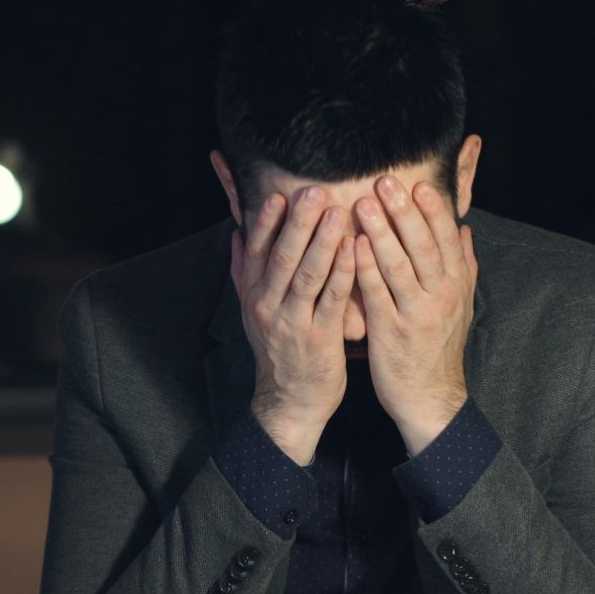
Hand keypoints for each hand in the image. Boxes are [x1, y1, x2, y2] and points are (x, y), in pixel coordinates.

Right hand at [233, 187, 355, 464]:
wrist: (290, 402)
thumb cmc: (280, 349)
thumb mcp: (255, 311)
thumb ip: (245, 272)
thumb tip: (237, 233)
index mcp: (253, 294)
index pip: (257, 251)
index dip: (266, 221)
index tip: (278, 192)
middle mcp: (268, 306)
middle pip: (282, 257)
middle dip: (298, 223)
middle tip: (314, 191)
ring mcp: (293, 323)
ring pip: (307, 275)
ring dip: (323, 242)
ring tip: (339, 212)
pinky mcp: (319, 339)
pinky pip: (332, 300)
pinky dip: (344, 273)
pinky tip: (357, 250)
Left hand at [353, 176, 477, 454]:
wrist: (431, 399)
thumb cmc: (439, 348)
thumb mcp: (461, 306)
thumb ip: (464, 266)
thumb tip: (466, 229)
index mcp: (458, 285)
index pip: (447, 238)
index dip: (433, 210)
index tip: (418, 183)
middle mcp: (441, 296)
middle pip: (423, 245)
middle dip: (404, 211)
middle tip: (385, 181)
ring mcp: (417, 314)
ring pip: (399, 265)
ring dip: (381, 232)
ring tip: (363, 203)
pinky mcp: (391, 332)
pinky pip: (377, 294)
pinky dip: (365, 268)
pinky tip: (351, 246)